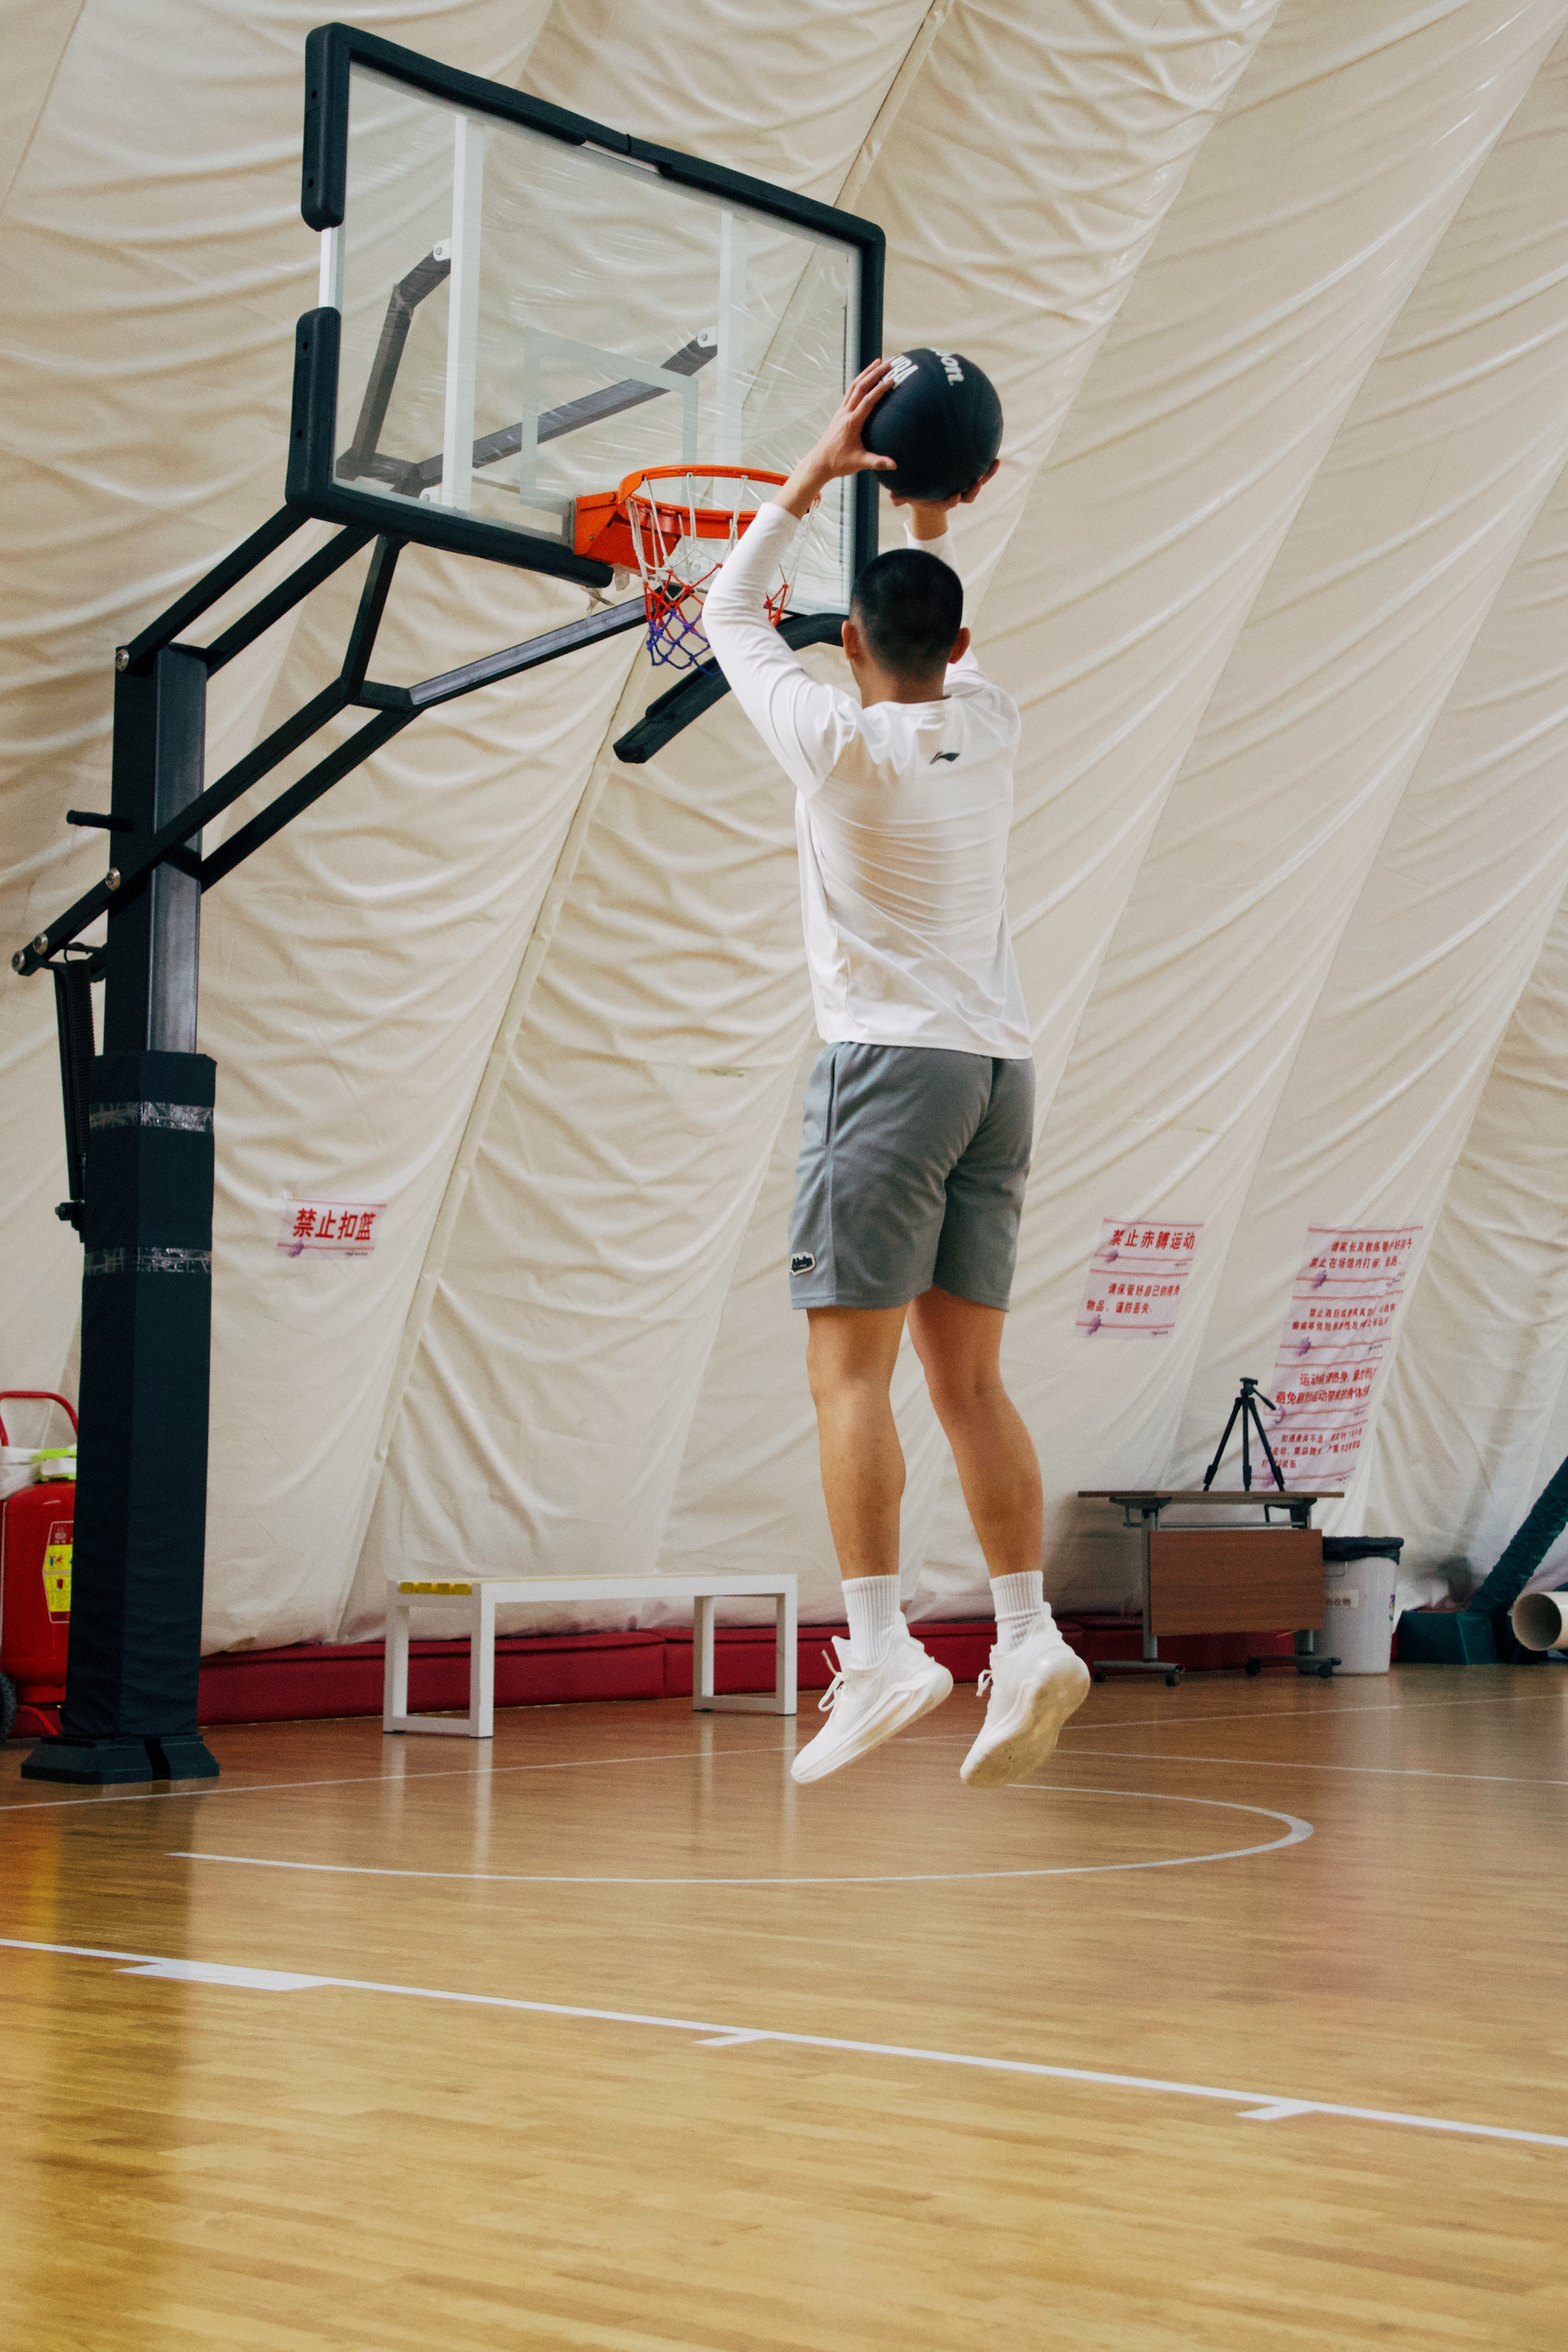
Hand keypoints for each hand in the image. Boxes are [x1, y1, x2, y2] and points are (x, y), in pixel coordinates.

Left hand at [774, 359, 896, 518]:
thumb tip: (895, 465)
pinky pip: (850, 392)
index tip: (892, 379)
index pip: (868, 401)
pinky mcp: (840, 413)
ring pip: (854, 386)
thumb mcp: (859, 463)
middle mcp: (845, 413)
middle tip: (889, 363)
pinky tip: (867, 377)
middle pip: (860, 387)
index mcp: (852, 423)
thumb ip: (877, 462)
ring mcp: (841, 411)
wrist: (819, 462)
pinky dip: (860, 381)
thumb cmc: (839, 463)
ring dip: (866, 373)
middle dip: (875, 373)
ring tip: (878, 362)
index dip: (880, 389)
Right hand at [891, 458, 1000, 535]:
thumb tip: (892, 499)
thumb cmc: (917, 492)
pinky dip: (990, 468)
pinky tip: (996, 458)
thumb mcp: (908, 494)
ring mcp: (964, 485)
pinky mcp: (971, 476)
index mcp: (943, 500)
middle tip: (976, 484)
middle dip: (973, 492)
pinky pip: (982, 473)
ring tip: (993, 465)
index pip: (949, 502)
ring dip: (986, 477)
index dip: (952, 501)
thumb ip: (901, 497)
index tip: (955, 497)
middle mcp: (956, 494)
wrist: (931, 490)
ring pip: (978, 483)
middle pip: (968, 496)